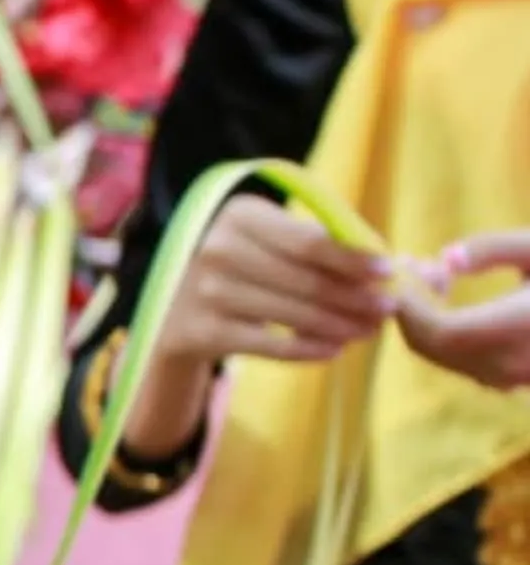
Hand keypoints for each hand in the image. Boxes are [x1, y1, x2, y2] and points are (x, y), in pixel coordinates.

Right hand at [155, 196, 395, 369]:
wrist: (174, 308)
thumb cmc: (242, 267)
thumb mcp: (268, 240)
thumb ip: (322, 244)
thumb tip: (390, 266)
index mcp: (239, 215)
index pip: (309, 241)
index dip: (353, 259)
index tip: (388, 271)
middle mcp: (217, 248)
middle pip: (306, 280)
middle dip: (355, 297)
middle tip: (386, 309)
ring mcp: (206, 292)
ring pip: (294, 315)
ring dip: (340, 326)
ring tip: (367, 331)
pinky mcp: (203, 331)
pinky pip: (272, 346)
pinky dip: (309, 349)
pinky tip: (334, 349)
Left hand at [393, 231, 529, 389]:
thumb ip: (493, 249)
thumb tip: (446, 258)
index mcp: (520, 326)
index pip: (440, 332)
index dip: (411, 305)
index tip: (406, 267)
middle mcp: (515, 362)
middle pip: (434, 347)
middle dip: (413, 307)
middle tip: (418, 264)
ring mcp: (516, 377)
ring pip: (445, 356)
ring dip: (428, 318)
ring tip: (440, 274)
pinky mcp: (518, 379)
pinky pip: (464, 361)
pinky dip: (447, 332)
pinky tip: (455, 296)